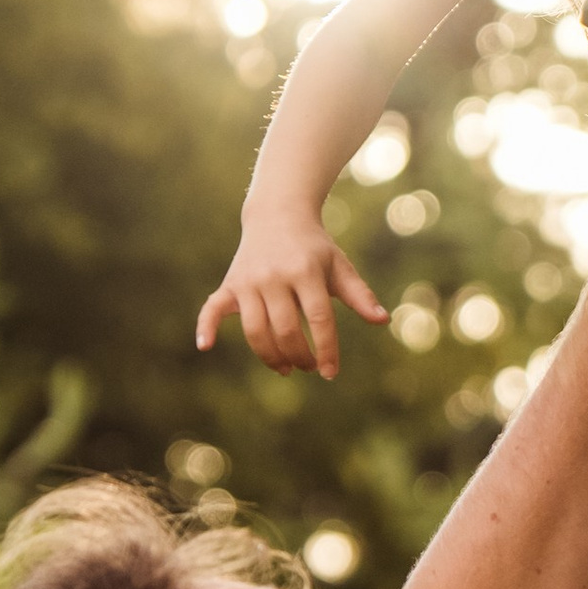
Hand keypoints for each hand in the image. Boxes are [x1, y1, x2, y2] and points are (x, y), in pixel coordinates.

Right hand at [196, 205, 387, 377]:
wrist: (278, 215)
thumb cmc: (314, 248)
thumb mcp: (339, 266)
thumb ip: (359, 294)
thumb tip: (382, 320)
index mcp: (306, 272)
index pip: (318, 319)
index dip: (326, 350)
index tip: (330, 373)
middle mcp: (275, 276)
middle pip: (286, 330)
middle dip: (300, 357)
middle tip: (309, 368)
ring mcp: (249, 281)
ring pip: (255, 330)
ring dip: (270, 356)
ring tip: (285, 368)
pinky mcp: (230, 284)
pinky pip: (212, 308)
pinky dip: (206, 326)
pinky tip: (205, 346)